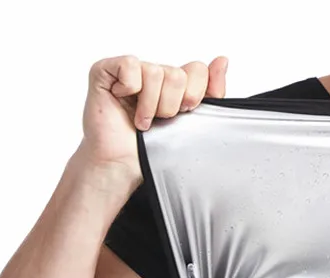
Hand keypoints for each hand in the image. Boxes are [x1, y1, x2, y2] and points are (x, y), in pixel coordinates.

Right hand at [78, 55, 227, 181]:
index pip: (198, 71)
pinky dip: (130, 88)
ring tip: (143, 120)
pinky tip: (124, 100)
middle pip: (178, 75)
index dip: (194, 96)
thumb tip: (222, 60)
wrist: (123, 165)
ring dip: (150, 105)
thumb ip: (211, 93)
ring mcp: (131, 71)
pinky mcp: (106, 70)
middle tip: (160, 121)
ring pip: (156, 72)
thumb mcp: (192, 122)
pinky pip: (130, 66)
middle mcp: (155, 74)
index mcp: (176, 85)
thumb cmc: (153, 149)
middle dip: (172, 106)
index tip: (184, 113)